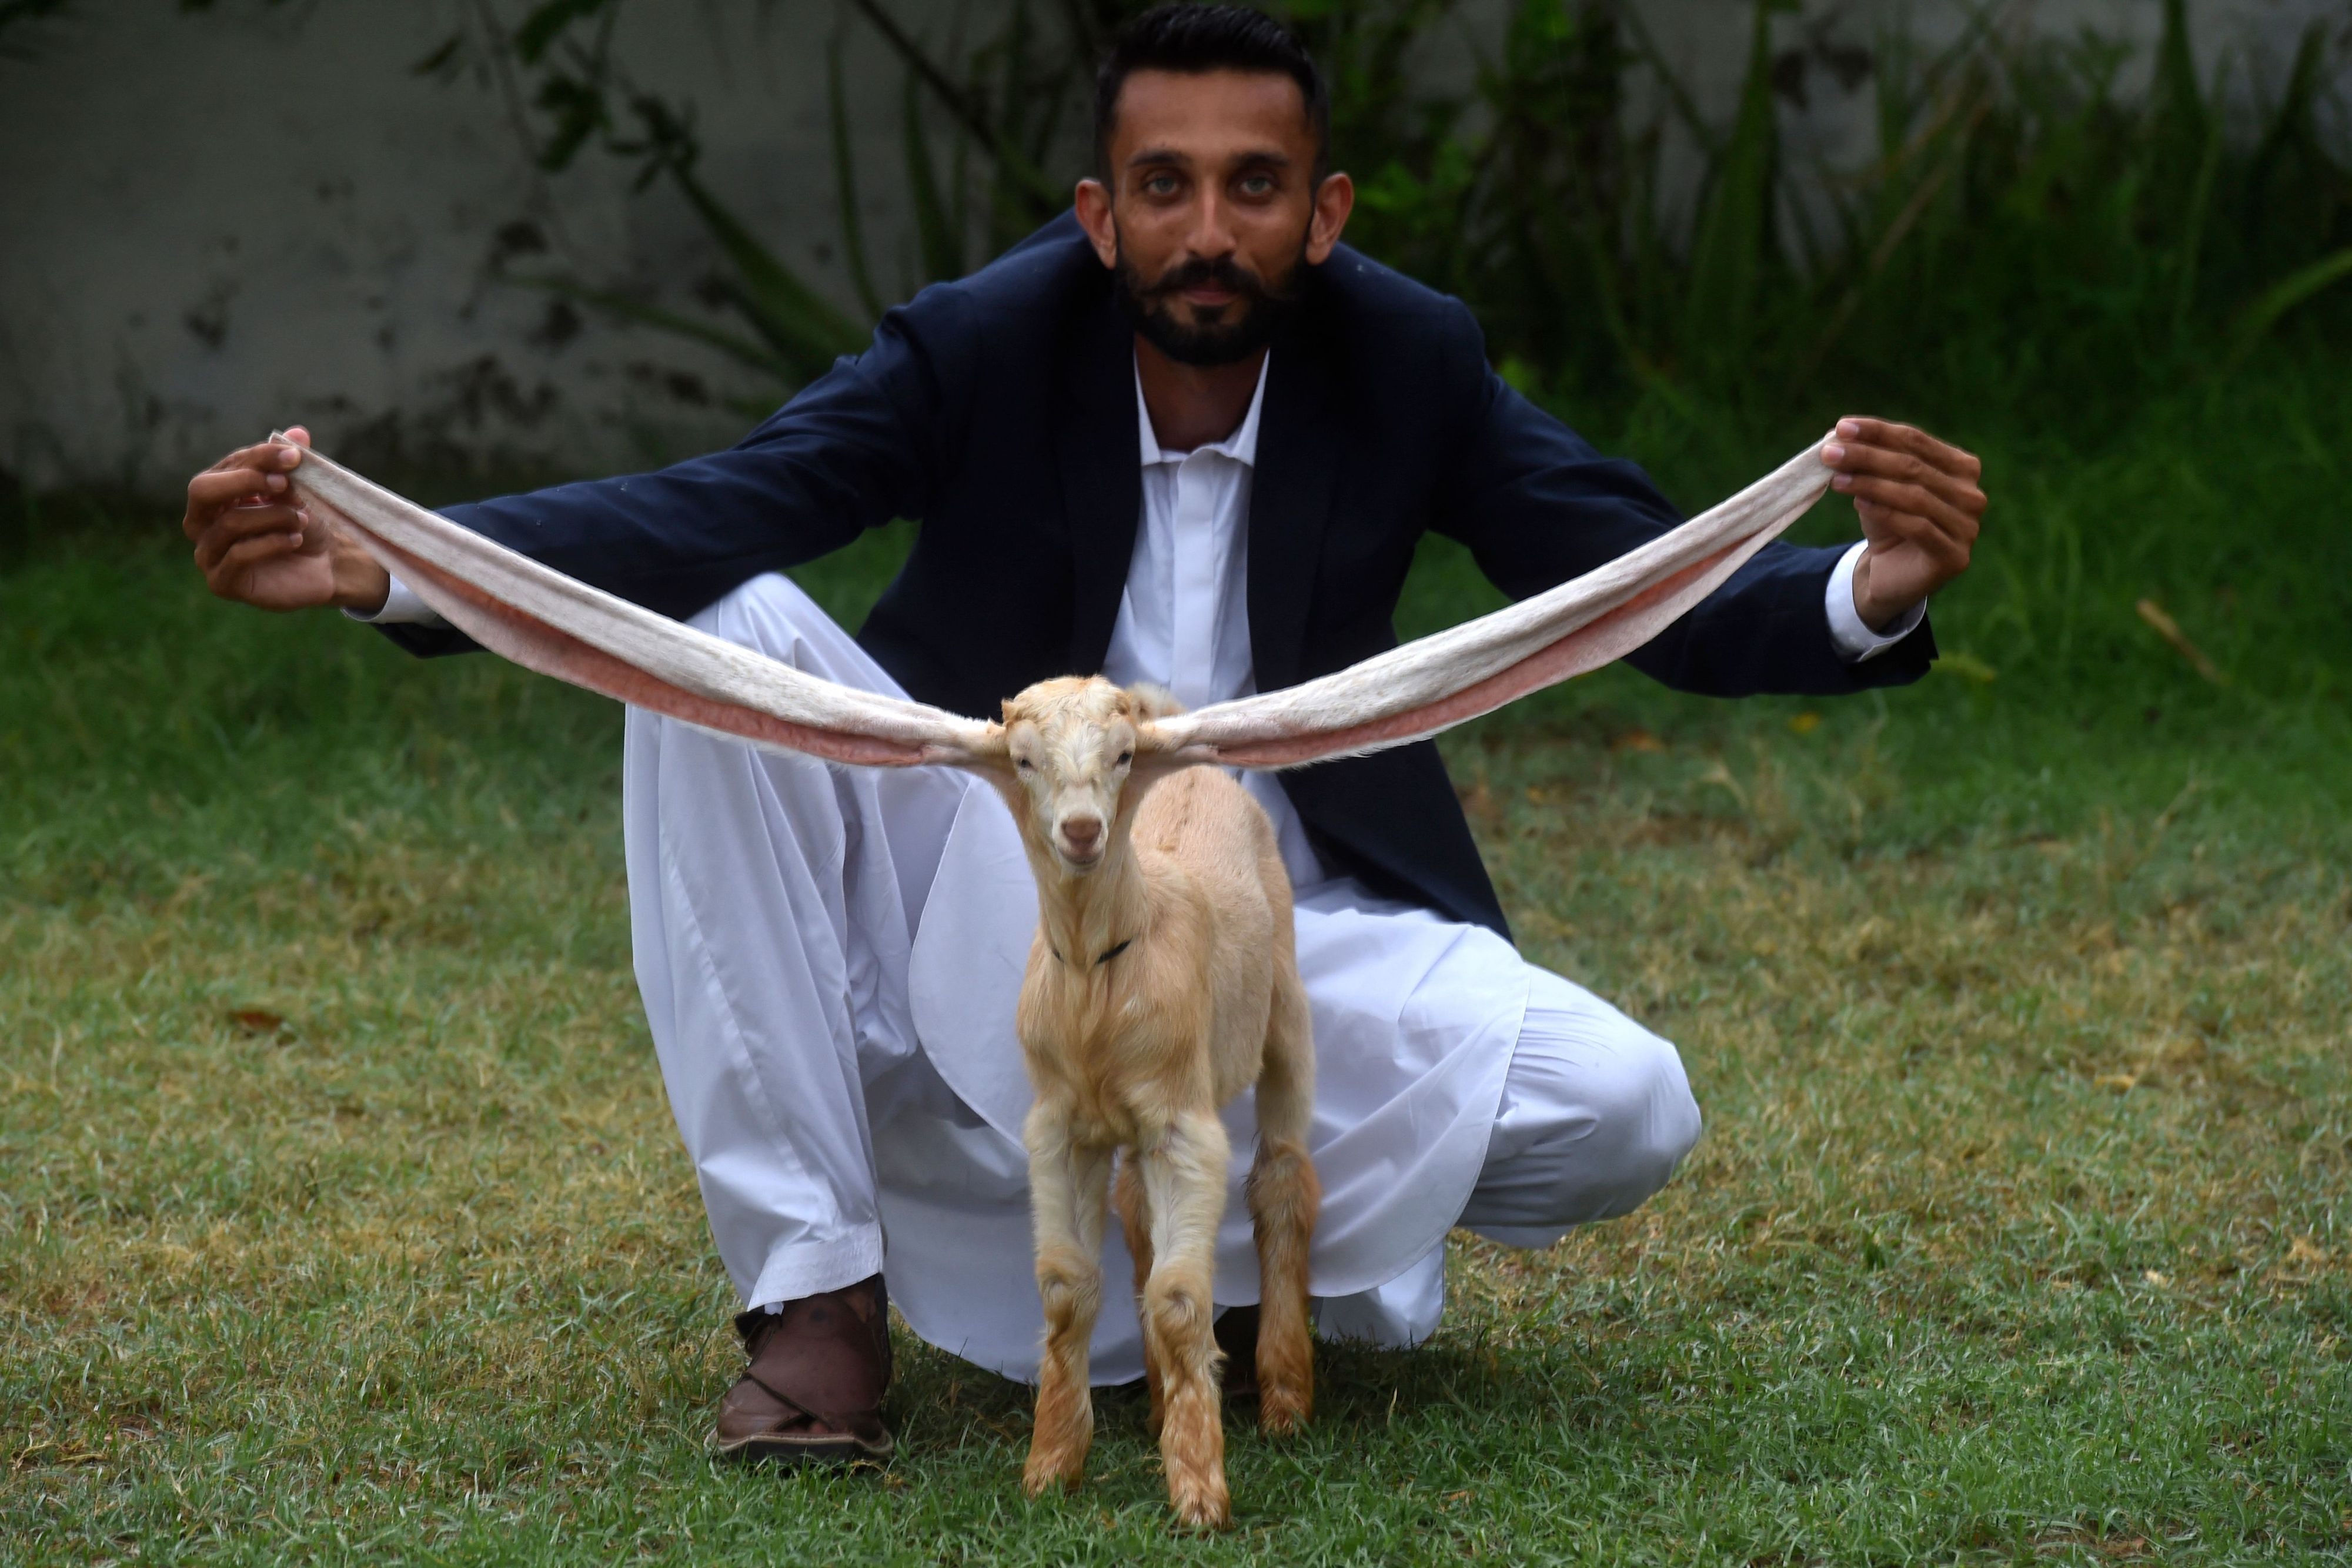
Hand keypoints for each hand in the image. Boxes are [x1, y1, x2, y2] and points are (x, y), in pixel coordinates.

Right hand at [182, 427, 389, 613]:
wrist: (325, 566)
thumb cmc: (303, 522)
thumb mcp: (300, 489)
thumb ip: (293, 462)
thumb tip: (297, 432)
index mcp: (214, 492)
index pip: (227, 466)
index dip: (259, 457)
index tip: (295, 457)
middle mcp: (201, 522)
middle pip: (202, 490)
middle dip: (246, 481)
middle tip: (285, 484)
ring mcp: (207, 553)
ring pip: (230, 523)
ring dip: (273, 516)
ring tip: (301, 519)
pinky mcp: (222, 582)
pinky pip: (239, 555)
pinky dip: (272, 543)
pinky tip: (295, 539)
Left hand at [1818, 417, 1984, 630]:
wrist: (1890, 576)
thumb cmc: (1888, 524)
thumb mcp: (1877, 487)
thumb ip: (1868, 462)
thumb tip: (1839, 434)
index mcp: (1962, 468)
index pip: (1917, 441)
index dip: (1878, 432)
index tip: (1841, 427)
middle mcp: (1972, 495)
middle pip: (1914, 467)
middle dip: (1867, 456)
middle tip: (1830, 452)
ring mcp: (1968, 527)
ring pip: (1915, 496)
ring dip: (1870, 483)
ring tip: (1836, 479)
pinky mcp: (1954, 556)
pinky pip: (1918, 527)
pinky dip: (1885, 512)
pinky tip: (1858, 503)